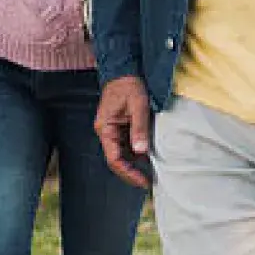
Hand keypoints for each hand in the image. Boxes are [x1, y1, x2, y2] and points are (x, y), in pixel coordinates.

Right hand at [94, 75, 152, 189]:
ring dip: (133, 165)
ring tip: (149, 173)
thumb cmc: (130, 86)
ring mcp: (111, 131)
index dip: (128, 172)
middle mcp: (105, 131)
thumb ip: (139, 128)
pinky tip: (147, 159)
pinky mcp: (118, 128)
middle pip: (115, 159)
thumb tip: (141, 152)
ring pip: (120, 154)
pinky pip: (124, 146)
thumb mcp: (138, 106)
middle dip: (130, 172)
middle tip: (148, 182)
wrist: (124, 71)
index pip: (114, 158)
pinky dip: (135, 155)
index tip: (143, 181)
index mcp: (105, 128)